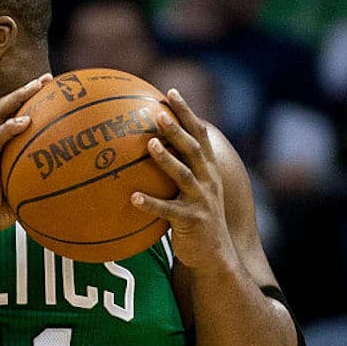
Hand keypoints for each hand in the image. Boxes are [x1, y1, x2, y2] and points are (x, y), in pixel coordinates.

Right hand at [0, 74, 51, 240]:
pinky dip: (9, 127)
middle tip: (48, 79)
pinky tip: (24, 121)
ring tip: (36, 87)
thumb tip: (73, 184)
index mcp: (1, 148)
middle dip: (26, 90)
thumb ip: (40, 182)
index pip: (14, 116)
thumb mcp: (24, 193)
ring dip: (17, 97)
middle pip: (6, 106)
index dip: (31, 102)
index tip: (53, 91)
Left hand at [130, 88, 237, 272]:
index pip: (198, 134)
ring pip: (184, 175)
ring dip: (166, 159)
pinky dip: (151, 203)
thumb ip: (176, 168)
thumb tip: (146, 145)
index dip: (186, 113)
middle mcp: (208, 180)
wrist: (214, 253)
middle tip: (158, 113)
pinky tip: (132, 198)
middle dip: (177, 129)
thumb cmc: (194, 217)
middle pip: (193, 148)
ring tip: (149, 144)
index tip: (170, 92)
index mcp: (208, 169)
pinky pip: (168, 211)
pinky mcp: (192, 220)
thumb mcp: (190, 189)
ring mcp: (202, 200)